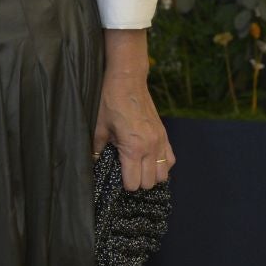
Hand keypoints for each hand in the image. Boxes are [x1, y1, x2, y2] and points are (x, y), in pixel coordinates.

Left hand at [93, 72, 173, 191]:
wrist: (128, 81)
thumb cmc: (110, 102)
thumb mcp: (99, 127)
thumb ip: (97, 149)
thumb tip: (94, 163)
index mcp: (133, 148)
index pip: (134, 183)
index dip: (124, 184)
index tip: (117, 178)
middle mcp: (151, 148)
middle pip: (150, 183)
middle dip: (137, 182)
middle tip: (126, 173)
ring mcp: (161, 141)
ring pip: (163, 174)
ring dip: (151, 175)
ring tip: (138, 167)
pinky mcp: (165, 135)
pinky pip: (170, 159)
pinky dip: (162, 164)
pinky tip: (150, 159)